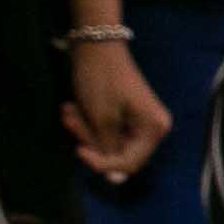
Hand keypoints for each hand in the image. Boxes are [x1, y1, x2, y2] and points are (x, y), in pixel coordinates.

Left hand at [59, 39, 170, 181]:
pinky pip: (107, 131)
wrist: (96, 45)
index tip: (77, 149)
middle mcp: (153, 128)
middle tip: (70, 119)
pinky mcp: (127, 115)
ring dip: (85, 129)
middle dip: (90, 139)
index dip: (101, 163)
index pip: (128, 163)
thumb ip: (109, 150)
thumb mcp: (101, 118)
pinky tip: (74, 107)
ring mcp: (140, 122)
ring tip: (69, 110)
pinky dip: (88, 122)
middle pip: (118, 154)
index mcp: (153, 129)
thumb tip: (114, 178)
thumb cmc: (101, 79)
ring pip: (108, 142)